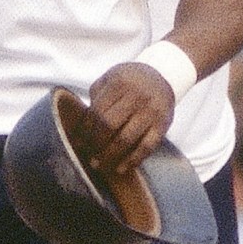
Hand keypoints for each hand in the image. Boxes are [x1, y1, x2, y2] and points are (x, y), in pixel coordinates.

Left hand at [80, 62, 174, 177]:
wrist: (164, 74)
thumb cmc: (130, 80)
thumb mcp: (111, 78)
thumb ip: (97, 97)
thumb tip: (82, 125)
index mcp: (119, 84)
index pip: (97, 112)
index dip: (86, 130)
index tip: (79, 143)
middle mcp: (137, 97)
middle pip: (109, 126)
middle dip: (95, 144)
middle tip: (88, 156)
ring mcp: (151, 111)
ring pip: (126, 139)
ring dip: (110, 156)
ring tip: (99, 165)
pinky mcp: (163, 124)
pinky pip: (146, 147)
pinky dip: (133, 160)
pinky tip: (121, 169)